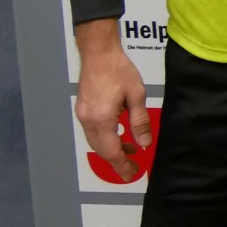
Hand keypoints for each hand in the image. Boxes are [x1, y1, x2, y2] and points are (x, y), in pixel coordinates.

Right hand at [74, 20, 148, 181]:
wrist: (99, 52)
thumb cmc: (117, 69)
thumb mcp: (137, 95)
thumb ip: (140, 121)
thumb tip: (144, 142)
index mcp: (102, 118)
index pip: (112, 152)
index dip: (122, 166)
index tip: (131, 174)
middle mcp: (88, 119)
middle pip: (102, 150)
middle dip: (117, 160)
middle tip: (133, 166)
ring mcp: (83, 114)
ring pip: (96, 141)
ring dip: (112, 148)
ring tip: (130, 148)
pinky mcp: (83, 109)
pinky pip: (93, 131)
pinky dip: (105, 137)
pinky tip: (118, 132)